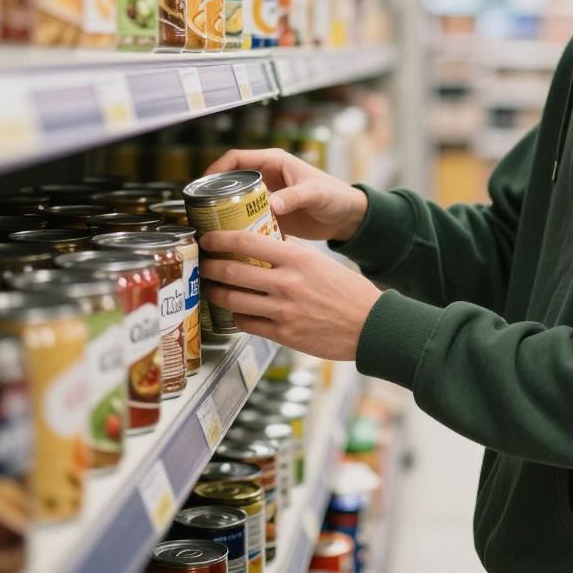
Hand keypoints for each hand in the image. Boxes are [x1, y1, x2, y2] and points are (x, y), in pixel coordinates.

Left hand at [199, 231, 382, 360]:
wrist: (370, 325)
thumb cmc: (349, 292)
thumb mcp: (321, 262)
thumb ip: (292, 255)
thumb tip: (266, 246)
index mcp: (297, 258)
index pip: (247, 242)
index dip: (220, 240)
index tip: (207, 238)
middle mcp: (287, 282)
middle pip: (232, 271)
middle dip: (210, 267)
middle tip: (202, 264)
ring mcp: (283, 310)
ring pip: (233, 299)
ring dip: (215, 293)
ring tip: (211, 288)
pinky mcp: (283, 334)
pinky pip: (246, 323)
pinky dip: (236, 315)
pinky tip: (236, 310)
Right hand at [203, 148, 367, 241]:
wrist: (347, 216)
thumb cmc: (336, 196)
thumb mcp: (315, 193)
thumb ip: (295, 196)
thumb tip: (271, 204)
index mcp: (274, 162)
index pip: (236, 159)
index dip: (215, 169)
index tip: (201, 186)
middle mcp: (266, 177)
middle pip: (229, 182)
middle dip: (213, 196)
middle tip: (201, 214)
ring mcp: (266, 197)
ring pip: (235, 203)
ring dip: (223, 215)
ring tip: (209, 231)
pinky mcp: (269, 216)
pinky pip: (246, 220)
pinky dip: (238, 229)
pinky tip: (229, 243)